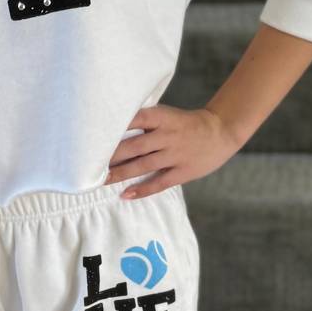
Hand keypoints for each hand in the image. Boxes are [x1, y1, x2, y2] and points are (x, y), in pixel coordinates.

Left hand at [106, 105, 242, 198]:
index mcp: (163, 117)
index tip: (94, 135)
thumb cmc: (187, 123)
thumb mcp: (168, 115)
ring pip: (143, 165)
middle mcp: (167, 135)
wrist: (221, 131)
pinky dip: (142, 190)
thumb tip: (114, 130)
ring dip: (121, 173)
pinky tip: (125, 195)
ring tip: (102, 180)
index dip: (115, 128)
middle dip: (112, 156)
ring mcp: (175, 154)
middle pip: (134, 146)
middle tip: (90, 163)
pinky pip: (159, 182)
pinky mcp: (183, 171)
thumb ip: (146, 121)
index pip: (134, 119)